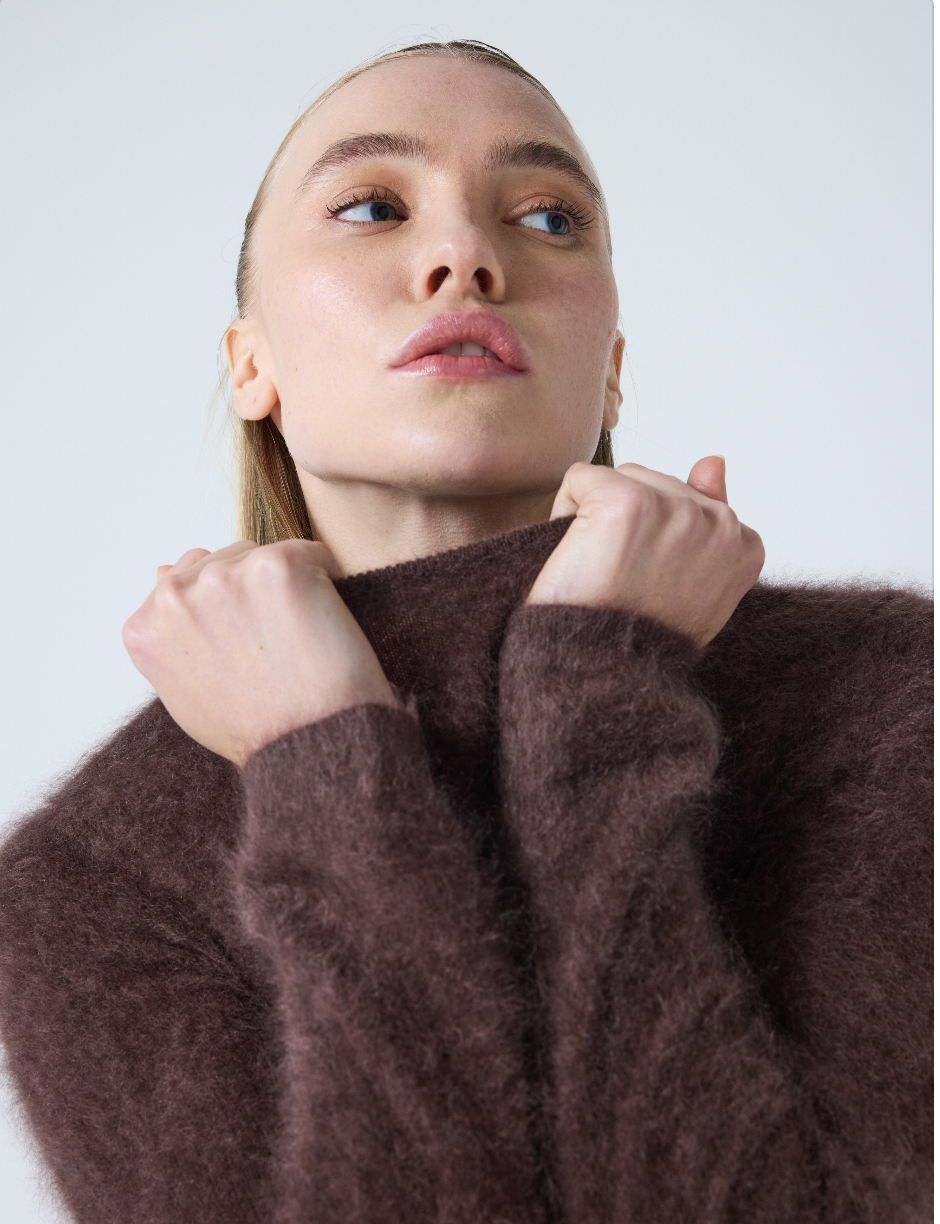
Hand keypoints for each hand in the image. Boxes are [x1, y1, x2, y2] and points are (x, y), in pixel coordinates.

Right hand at [124, 540, 399, 765]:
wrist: (309, 746)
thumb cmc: (254, 729)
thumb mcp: (186, 691)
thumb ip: (170, 633)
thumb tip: (160, 567)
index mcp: (143, 627)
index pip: (181, 585)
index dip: (223, 613)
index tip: (244, 645)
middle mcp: (173, 595)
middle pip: (217, 561)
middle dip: (247, 591)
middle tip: (275, 644)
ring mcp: (223, 576)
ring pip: (258, 552)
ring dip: (279, 582)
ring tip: (295, 639)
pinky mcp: (275, 565)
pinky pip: (307, 552)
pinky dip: (322, 579)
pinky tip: (321, 623)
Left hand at [526, 456, 763, 647]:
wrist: (599, 676)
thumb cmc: (638, 639)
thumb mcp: (694, 584)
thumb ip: (712, 516)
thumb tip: (713, 460)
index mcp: (746, 544)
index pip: (688, 502)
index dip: (656, 542)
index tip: (651, 585)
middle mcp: (721, 522)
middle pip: (654, 483)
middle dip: (629, 523)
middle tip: (624, 583)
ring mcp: (677, 509)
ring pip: (619, 477)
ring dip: (598, 516)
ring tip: (605, 573)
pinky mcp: (628, 502)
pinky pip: (581, 479)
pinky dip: (565, 514)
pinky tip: (580, 558)